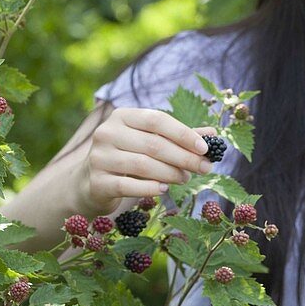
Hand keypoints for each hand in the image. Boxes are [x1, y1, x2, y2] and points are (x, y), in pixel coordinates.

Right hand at [74, 107, 216, 215]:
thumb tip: (213, 133)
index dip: (183, 133)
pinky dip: (149, 188)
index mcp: (122, 116)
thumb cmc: (128, 157)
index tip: (205, 148)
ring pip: (143, 165)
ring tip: (186, 179)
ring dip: (171, 173)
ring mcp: (99, 157)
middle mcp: (107, 132)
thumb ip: (178, 137)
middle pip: (153, 144)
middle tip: (205, 169)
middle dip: (184, 157)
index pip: (157, 120)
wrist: (91, 183)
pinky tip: (164, 189)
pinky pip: (128, 185)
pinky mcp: (96, 182)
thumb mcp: (150, 142)